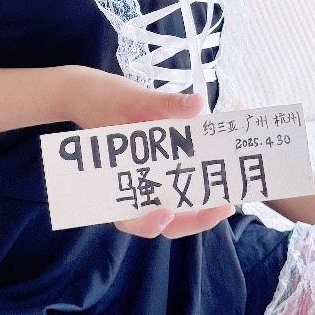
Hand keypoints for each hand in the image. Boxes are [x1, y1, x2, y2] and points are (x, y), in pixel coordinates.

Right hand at [63, 65, 235, 238]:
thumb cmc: (103, 99)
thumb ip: (166, 104)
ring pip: (174, 206)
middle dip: (194, 219)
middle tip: (223, 207)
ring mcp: (147, 178)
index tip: (165, 213)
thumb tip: (198, 103)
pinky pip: (177, 182)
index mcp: (116, 179)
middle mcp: (133, 186)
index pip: (130, 218)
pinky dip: (196, 179)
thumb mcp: (133, 99)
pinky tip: (217, 167)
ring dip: (200, 205)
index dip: (147, 224)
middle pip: (162, 220)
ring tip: (227, 198)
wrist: (87, 91)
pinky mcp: (158, 167)